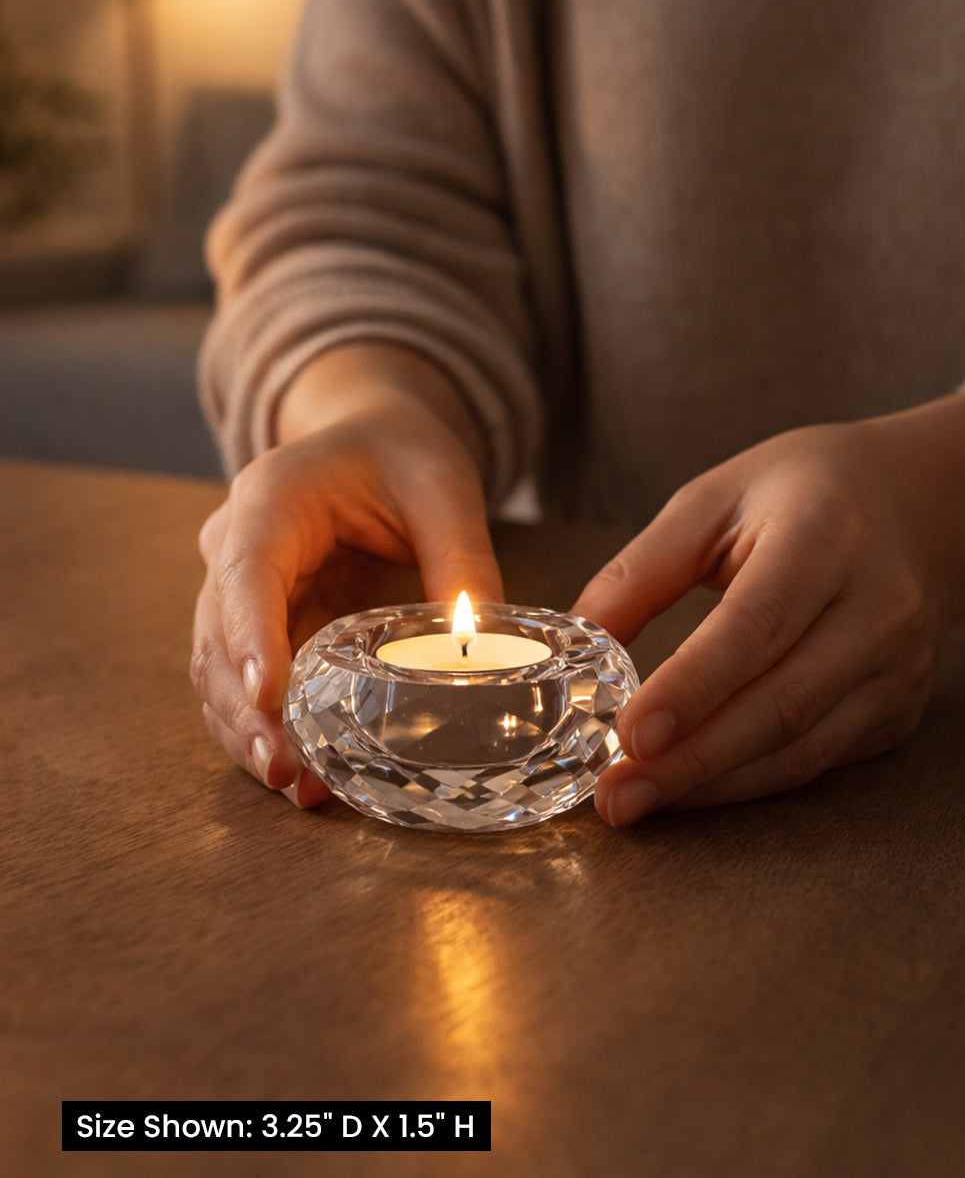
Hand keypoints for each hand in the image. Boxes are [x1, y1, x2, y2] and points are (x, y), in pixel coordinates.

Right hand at [191, 360, 502, 805]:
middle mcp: (235, 546)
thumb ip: (463, 560)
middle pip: (220, 637)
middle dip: (249, 710)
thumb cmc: (401, 453)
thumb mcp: (443, 489)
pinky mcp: (260, 628)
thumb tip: (483, 649)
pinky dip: (265, 731)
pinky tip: (299, 776)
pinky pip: (245, 685)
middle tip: (287, 769)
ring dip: (250, 733)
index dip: (250, 636)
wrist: (371, 438)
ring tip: (295, 787)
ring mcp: (239, 592)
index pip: (247, 572)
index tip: (267, 695)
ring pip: (220, 673)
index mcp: (271, 500)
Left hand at [573, 392, 964, 825]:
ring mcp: (897, 667)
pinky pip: (816, 761)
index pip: (757, 624)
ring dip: (712, 785)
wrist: (917, 507)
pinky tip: (689, 788)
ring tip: (635, 802)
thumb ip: (642, 569)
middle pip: (781, 702)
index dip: (693, 686)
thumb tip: (577, 639)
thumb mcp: (713, 500)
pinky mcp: (897, 709)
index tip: (629, 733)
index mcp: (825, 535)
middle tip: (615, 794)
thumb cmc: (801, 494)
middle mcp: (877, 607)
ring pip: (800, 748)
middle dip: (690, 760)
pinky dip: (747, 782)